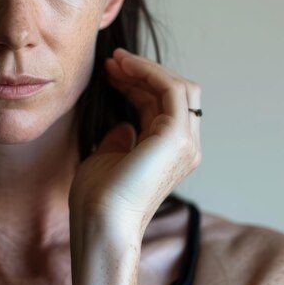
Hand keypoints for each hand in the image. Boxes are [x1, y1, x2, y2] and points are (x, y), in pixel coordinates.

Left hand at [70, 48, 200, 245]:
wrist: (100, 223)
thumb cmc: (98, 198)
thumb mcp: (108, 157)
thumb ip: (122, 139)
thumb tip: (125, 124)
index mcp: (169, 153)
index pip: (161, 105)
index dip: (137, 83)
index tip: (109, 71)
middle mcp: (185, 147)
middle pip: (173, 92)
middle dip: (142, 72)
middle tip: (111, 61)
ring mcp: (185, 143)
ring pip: (177, 87)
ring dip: (145, 68)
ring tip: (114, 61)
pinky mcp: (177, 137)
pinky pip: (170, 90)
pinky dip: (149, 73)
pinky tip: (124, 68)